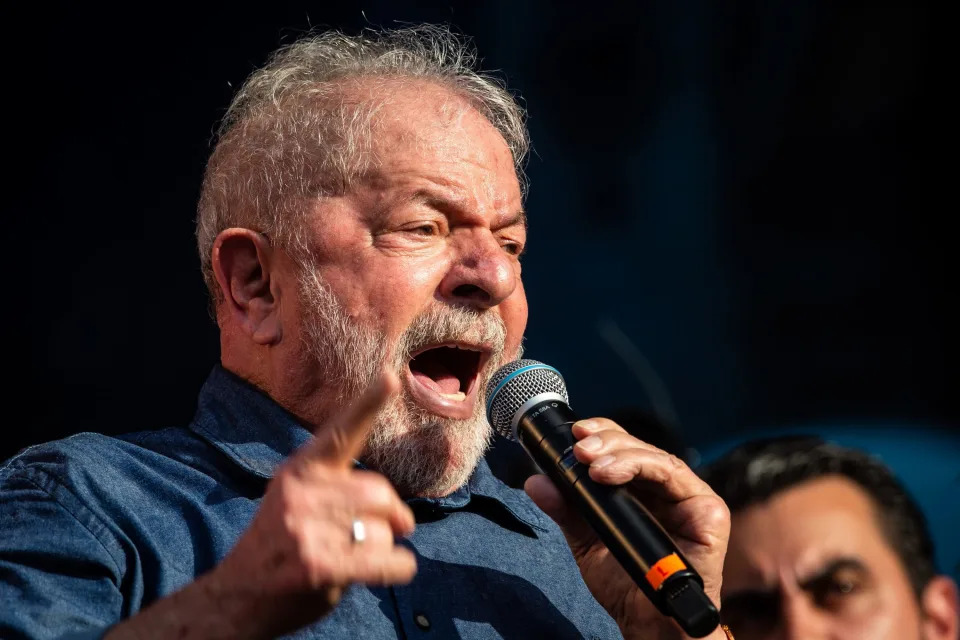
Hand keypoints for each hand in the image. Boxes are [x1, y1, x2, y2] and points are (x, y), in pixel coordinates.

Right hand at [208, 371, 416, 637]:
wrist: (235, 598)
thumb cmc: (278, 549)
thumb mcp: (295, 502)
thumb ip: (334, 490)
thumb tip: (392, 508)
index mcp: (299, 471)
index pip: (339, 433)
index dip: (367, 405)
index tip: (390, 377)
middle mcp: (302, 493)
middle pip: (378, 491)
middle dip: (395, 514)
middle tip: (396, 529)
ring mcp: (307, 529)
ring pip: (383, 530)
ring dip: (384, 548)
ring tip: (355, 558)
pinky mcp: (319, 565)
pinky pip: (388, 560)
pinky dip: (399, 568)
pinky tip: (390, 571)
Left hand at [524, 418, 729, 639]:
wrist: (650, 625)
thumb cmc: (625, 585)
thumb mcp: (585, 542)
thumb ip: (566, 510)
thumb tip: (535, 481)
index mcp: (642, 491)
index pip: (624, 449)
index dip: (602, 434)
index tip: (575, 434)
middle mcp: (667, 490)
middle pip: (639, 448)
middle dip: (606, 441)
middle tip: (579, 448)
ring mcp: (689, 498)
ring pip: (656, 457)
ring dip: (620, 453)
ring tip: (590, 463)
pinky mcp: (708, 511)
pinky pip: (676, 476)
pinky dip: (642, 467)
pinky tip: (611, 474)